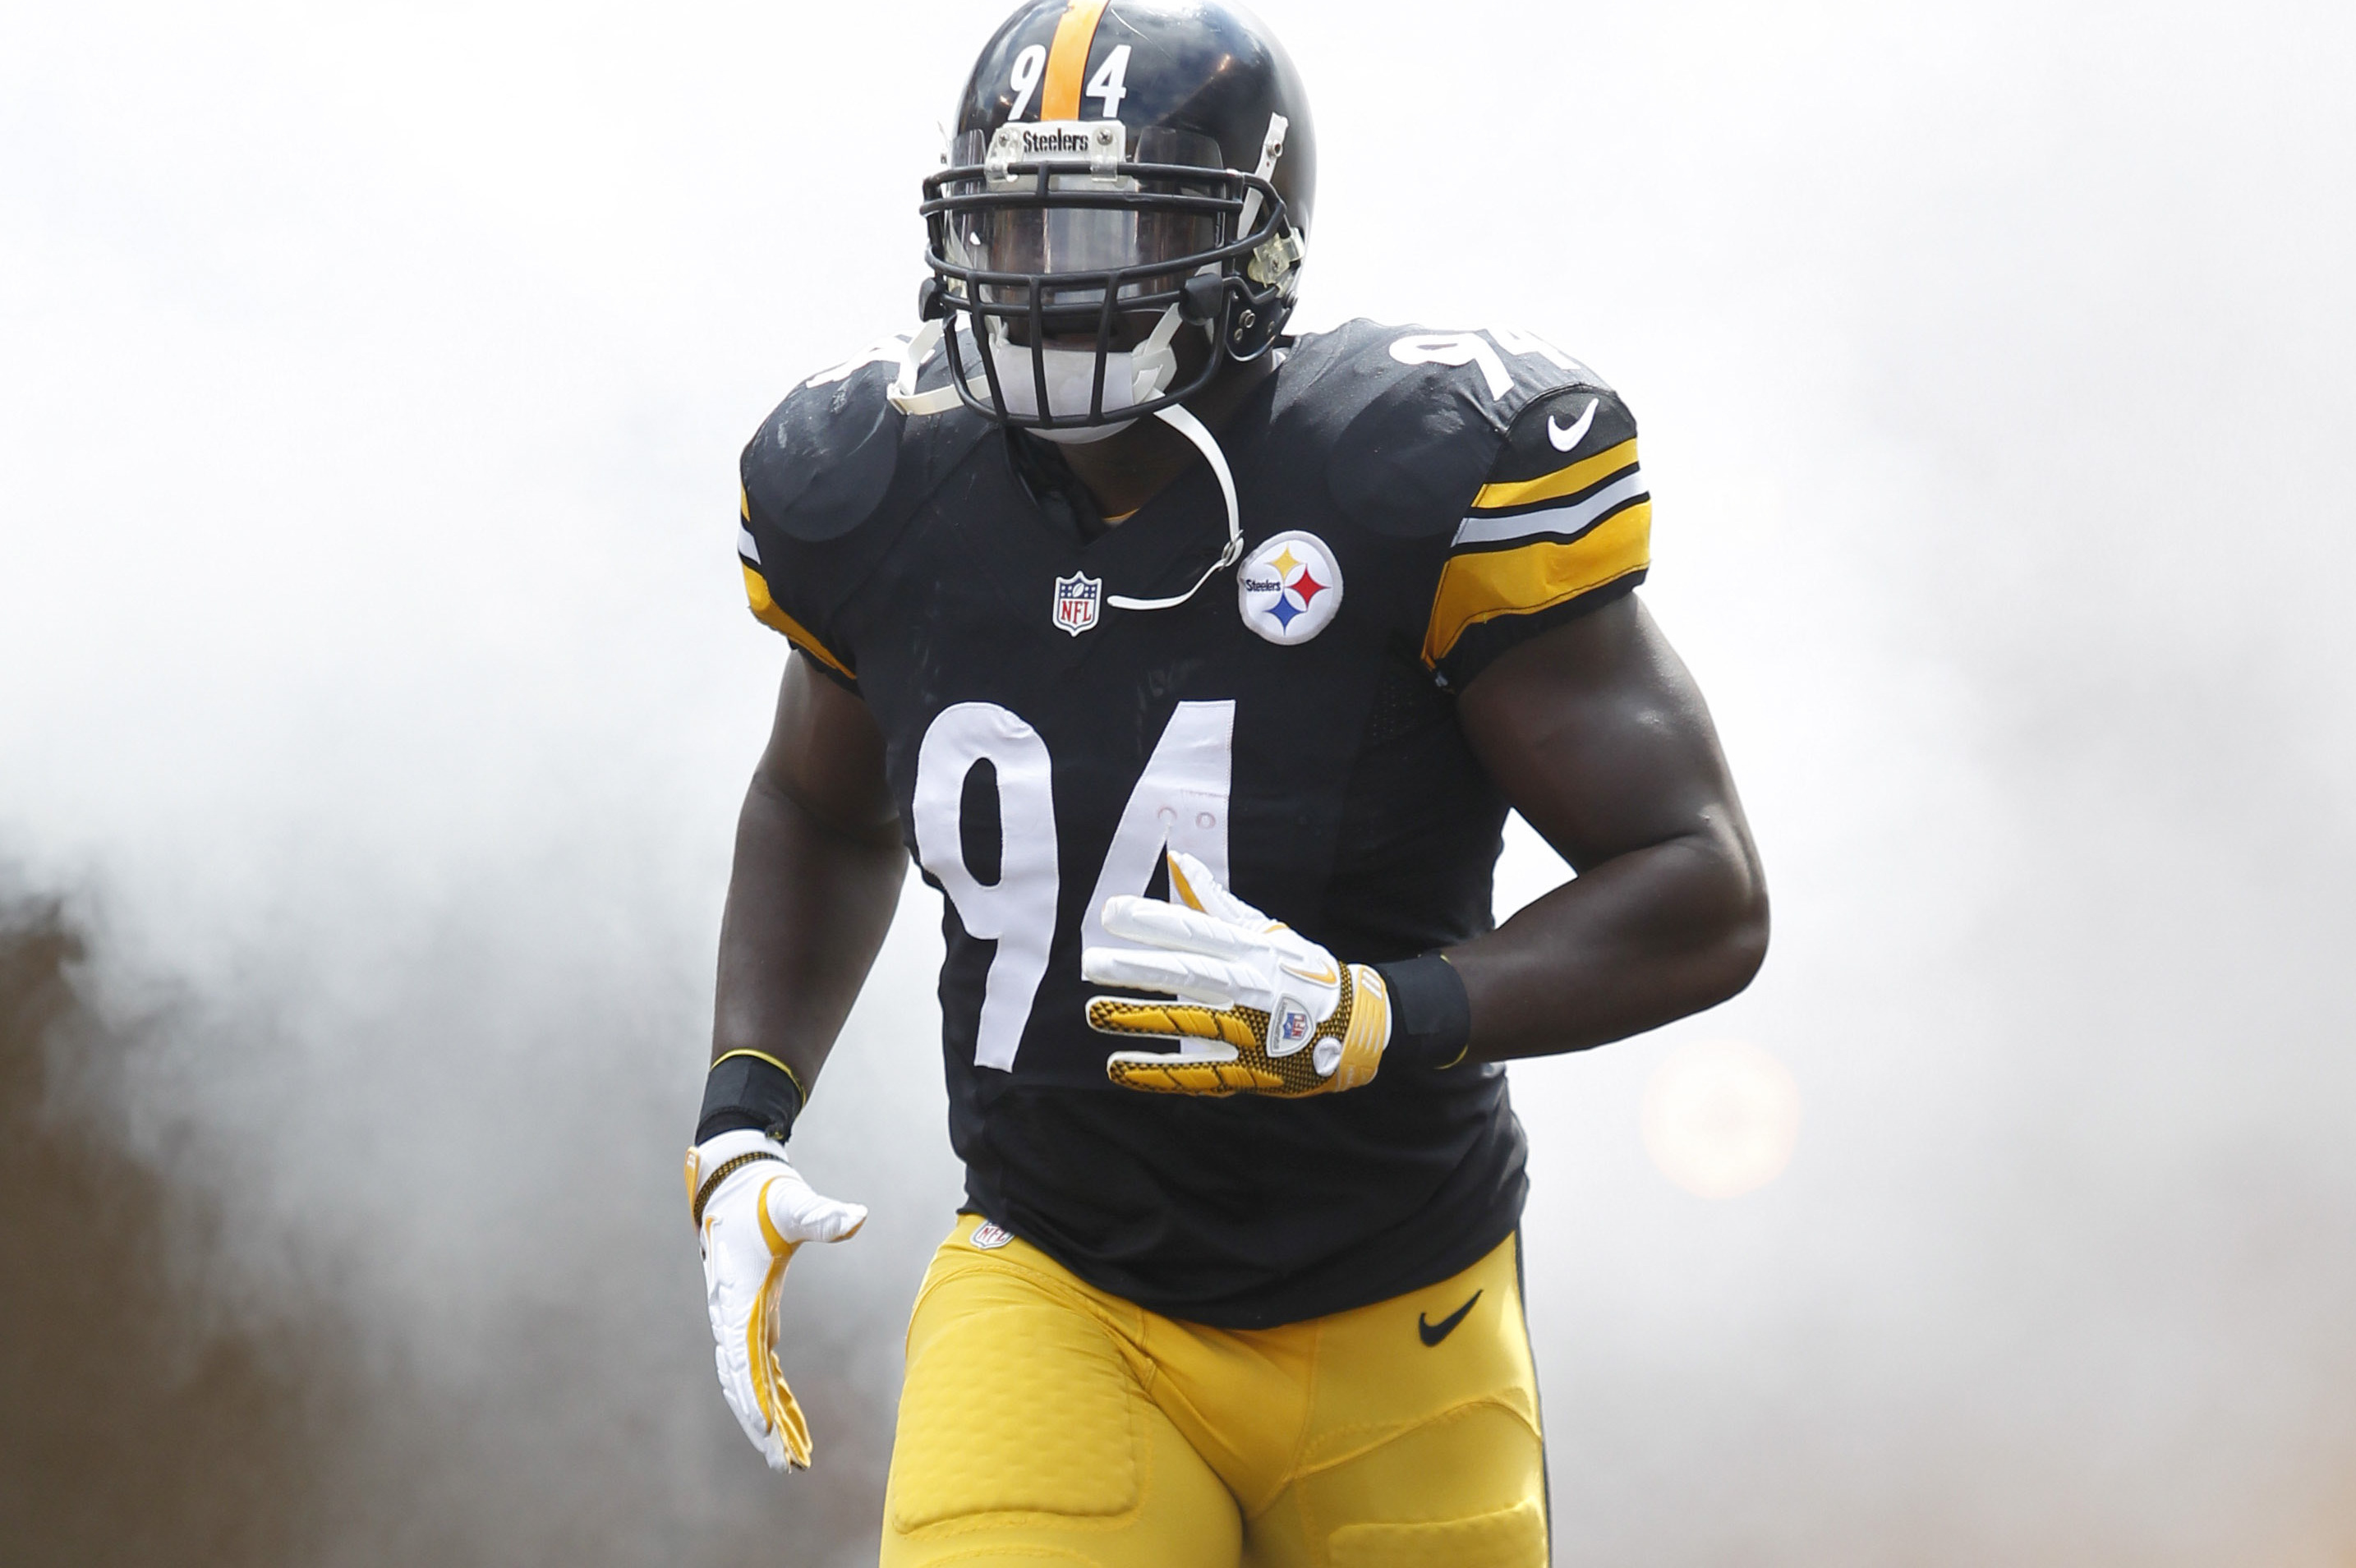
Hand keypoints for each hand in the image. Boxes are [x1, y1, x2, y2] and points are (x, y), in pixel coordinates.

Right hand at [685, 1129, 865, 1470]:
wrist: (732, 1180)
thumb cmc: (762, 1192)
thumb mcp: (792, 1202)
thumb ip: (823, 1216)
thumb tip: (859, 1218)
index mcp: (737, 1295)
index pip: (742, 1355)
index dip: (752, 1394)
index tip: (766, 1428)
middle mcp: (731, 1314)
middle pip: (743, 1382)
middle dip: (761, 1425)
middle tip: (785, 1465)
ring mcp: (739, 1318)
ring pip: (749, 1382)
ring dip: (768, 1420)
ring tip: (792, 1461)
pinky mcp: (752, 1316)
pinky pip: (760, 1367)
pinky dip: (774, 1397)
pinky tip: (791, 1424)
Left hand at [1082, 851, 1390, 1096]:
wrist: (1355, 1029)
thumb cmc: (1302, 972)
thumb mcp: (1267, 932)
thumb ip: (1216, 903)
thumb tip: (1179, 861)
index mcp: (1252, 950)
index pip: (1196, 931)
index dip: (1154, 921)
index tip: (1111, 913)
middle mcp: (1249, 987)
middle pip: (1188, 975)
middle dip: (1139, 969)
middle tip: (1091, 964)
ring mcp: (1248, 1032)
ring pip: (1188, 1024)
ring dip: (1140, 1020)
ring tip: (1095, 1012)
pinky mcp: (1247, 1071)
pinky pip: (1197, 1074)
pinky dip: (1156, 1073)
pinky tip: (1118, 1067)